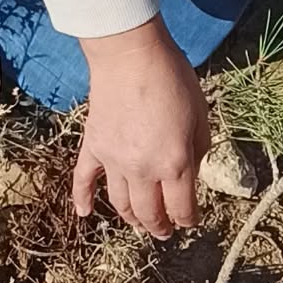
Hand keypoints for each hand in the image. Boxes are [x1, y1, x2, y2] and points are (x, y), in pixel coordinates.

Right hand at [72, 16, 210, 238]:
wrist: (130, 53)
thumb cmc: (172, 77)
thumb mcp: (200, 114)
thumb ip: (199, 149)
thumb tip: (190, 169)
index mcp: (174, 163)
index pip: (182, 209)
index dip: (189, 219)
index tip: (191, 220)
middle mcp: (142, 170)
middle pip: (150, 214)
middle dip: (160, 226)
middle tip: (165, 229)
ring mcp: (114, 160)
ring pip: (120, 204)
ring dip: (131, 218)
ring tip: (139, 222)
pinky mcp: (94, 146)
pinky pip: (84, 179)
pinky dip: (82, 199)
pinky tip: (85, 213)